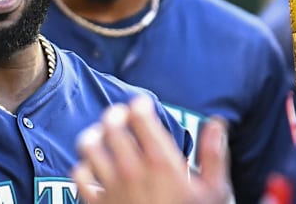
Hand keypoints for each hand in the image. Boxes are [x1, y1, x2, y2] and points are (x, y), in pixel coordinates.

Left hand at [72, 96, 232, 203]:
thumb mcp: (214, 192)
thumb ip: (214, 155)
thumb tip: (216, 123)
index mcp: (162, 163)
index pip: (139, 116)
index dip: (139, 104)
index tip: (142, 106)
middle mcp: (133, 171)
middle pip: (111, 125)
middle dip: (115, 115)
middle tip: (120, 116)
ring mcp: (113, 187)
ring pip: (89, 146)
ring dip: (94, 135)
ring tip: (101, 135)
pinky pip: (79, 175)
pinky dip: (83, 166)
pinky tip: (93, 166)